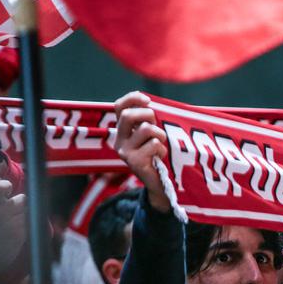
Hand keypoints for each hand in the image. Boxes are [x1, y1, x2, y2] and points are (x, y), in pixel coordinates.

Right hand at [113, 91, 169, 212]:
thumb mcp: (153, 134)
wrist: (160, 184)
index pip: (119, 106)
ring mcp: (125, 151)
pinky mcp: (134, 161)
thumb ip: (150, 120)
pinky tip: (160, 158)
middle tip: (158, 126)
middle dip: (148, 115)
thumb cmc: (159, 155)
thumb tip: (154, 104)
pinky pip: (154, 144)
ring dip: (161, 135)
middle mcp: (120, 140)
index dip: (133, 98)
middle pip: (128, 115)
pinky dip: (163, 149)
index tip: (148, 100)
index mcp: (123, 130)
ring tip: (161, 146)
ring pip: (146, 129)